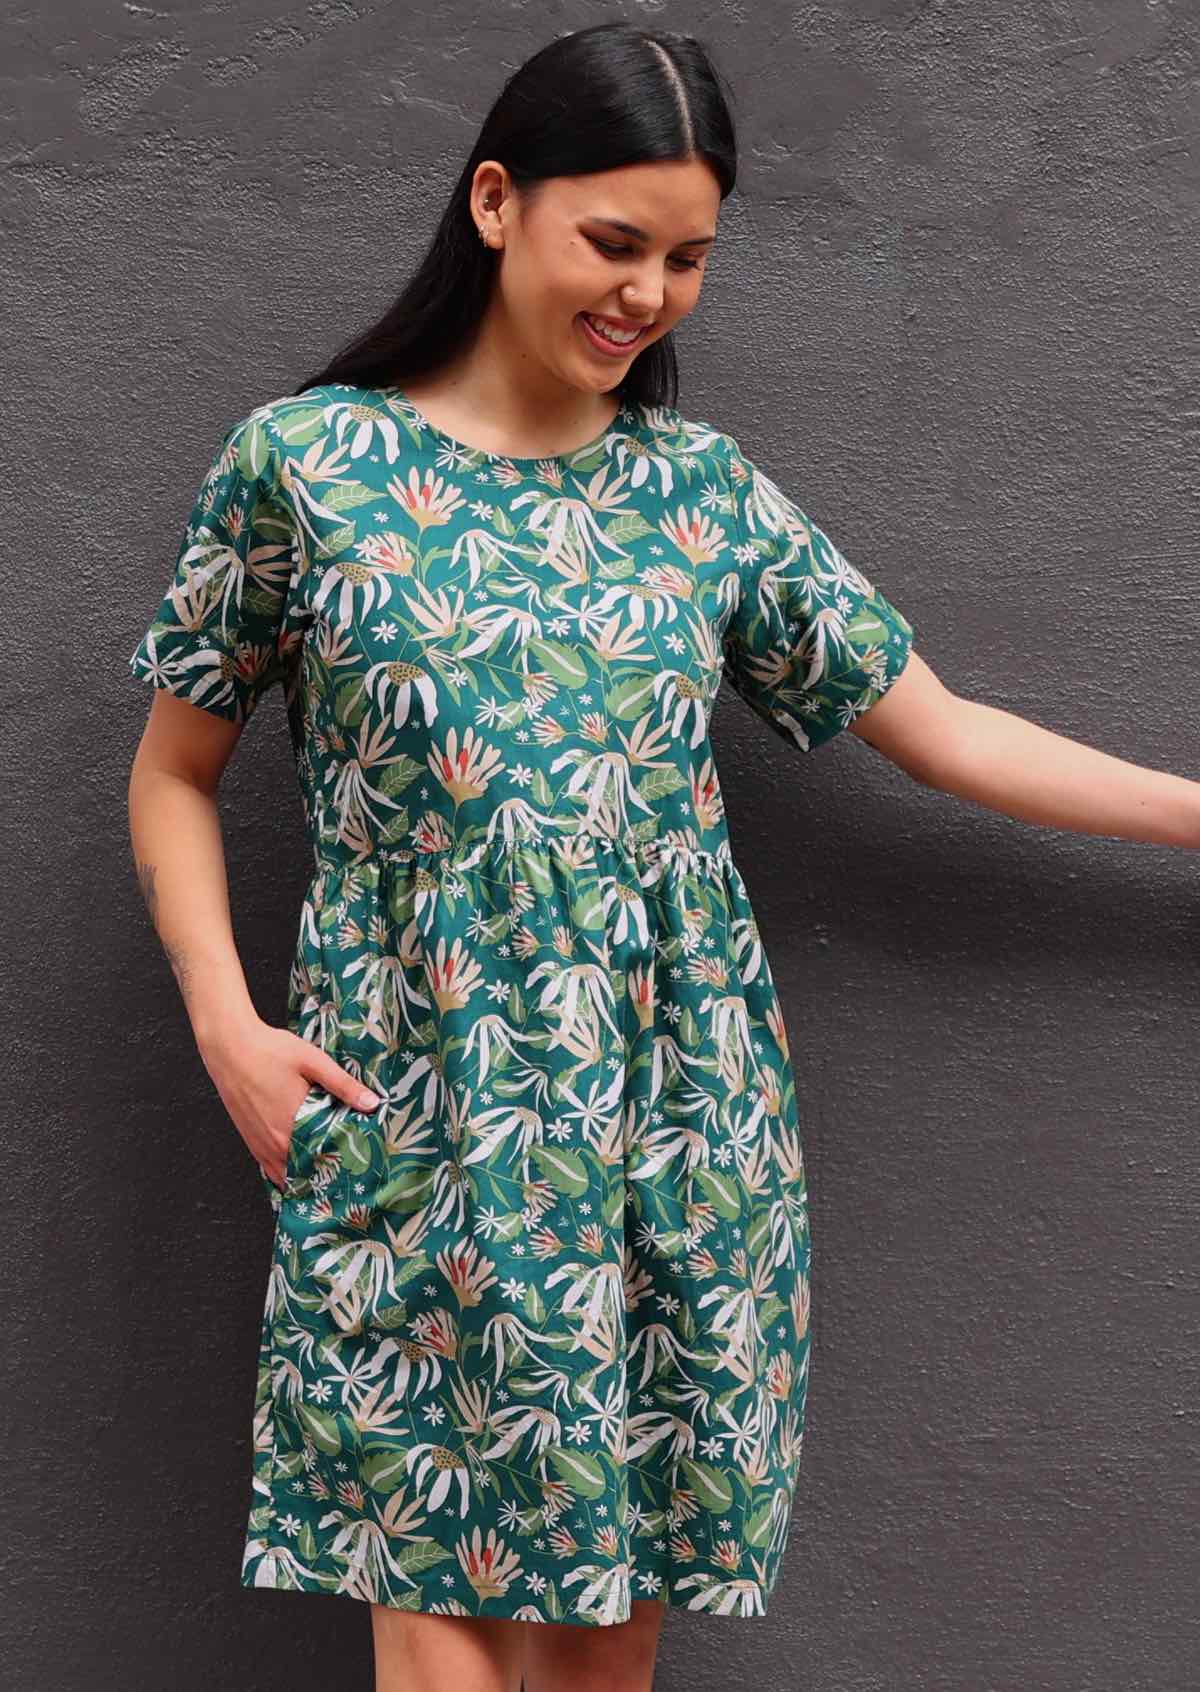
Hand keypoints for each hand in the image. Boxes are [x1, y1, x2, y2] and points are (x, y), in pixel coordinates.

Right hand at [197, 1014, 382, 1190]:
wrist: (229, 1047)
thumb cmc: (270, 1051)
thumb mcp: (313, 1062)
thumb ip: (343, 1085)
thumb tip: (373, 1104)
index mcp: (294, 1125)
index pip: (326, 1158)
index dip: (345, 1165)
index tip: (361, 1167)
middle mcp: (275, 1143)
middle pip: (307, 1171)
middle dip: (327, 1173)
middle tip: (349, 1174)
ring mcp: (260, 1145)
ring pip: (287, 1175)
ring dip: (306, 1176)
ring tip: (327, 1174)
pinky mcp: (250, 1141)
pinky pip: (270, 1169)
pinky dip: (286, 1173)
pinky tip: (299, 1169)